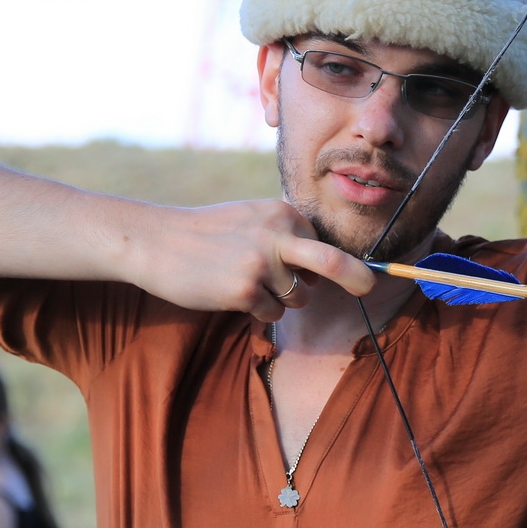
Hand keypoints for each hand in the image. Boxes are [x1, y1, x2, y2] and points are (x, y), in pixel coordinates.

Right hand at [127, 200, 376, 319]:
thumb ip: (286, 236)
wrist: (156, 240)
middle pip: (333, 263)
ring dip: (282, 300)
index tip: (350, 277)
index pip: (322, 246)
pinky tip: (231, 293)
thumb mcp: (252, 219)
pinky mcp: (245, 291)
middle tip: (370, 289)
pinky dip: (258, 310)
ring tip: (246, 283)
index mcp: (283, 214)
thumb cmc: (207, 233)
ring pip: (299, 298)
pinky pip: (273, 314)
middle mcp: (277, 235)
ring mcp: (262, 264)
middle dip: (358, 279)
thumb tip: (327, 269)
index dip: (318, 266)